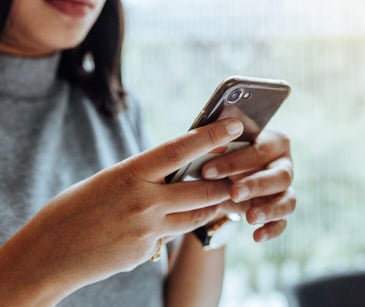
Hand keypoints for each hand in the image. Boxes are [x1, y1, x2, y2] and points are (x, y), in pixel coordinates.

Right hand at [0, 118, 244, 303]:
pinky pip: (170, 237)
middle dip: (223, 184)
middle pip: (200, 190)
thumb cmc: (72, 211)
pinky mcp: (146, 252)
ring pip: (194, 217)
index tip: (233, 125)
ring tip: (216, 200)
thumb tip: (169, 174)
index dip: (210, 135)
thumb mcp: (108, 181)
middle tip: (236, 177)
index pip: (179, 149)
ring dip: (209, 208)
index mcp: (129, 174)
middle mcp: (143, 202)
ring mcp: (147, 230)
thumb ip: (141, 178)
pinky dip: (174, 228)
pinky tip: (160, 225)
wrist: (48, 254)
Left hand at [201, 129, 295, 241]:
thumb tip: (206, 136)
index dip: (234, 162)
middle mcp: (283, 165)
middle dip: (256, 185)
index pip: (259, 151)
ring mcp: (284, 189)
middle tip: (233, 193)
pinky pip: (283, 222)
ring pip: (288, 200)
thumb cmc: (223, 151)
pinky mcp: (280, 209)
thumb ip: (218, 135)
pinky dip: (272, 229)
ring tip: (250, 217)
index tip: (207, 171)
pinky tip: (256, 236)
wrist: (225, 174)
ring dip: (270, 210)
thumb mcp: (220, 140)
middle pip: (280, 176)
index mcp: (273, 141)